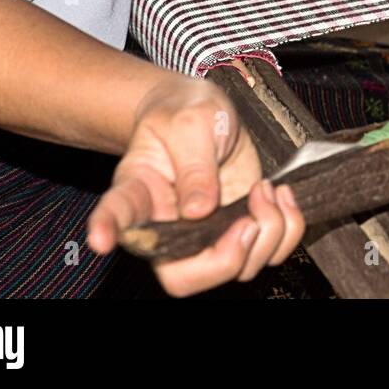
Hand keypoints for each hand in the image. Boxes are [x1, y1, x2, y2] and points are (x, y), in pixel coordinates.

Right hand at [86, 75, 304, 296]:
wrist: (204, 112)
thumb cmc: (186, 113)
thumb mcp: (191, 123)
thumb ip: (194, 164)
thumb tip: (198, 210)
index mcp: (139, 191)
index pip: (117, 214)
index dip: (108, 230)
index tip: (102, 240)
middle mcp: (167, 225)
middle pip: (183, 277)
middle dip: (226, 259)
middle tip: (248, 219)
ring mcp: (205, 234)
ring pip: (235, 270)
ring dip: (268, 235)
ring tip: (266, 190)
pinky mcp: (237, 228)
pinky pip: (268, 252)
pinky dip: (287, 230)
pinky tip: (281, 197)